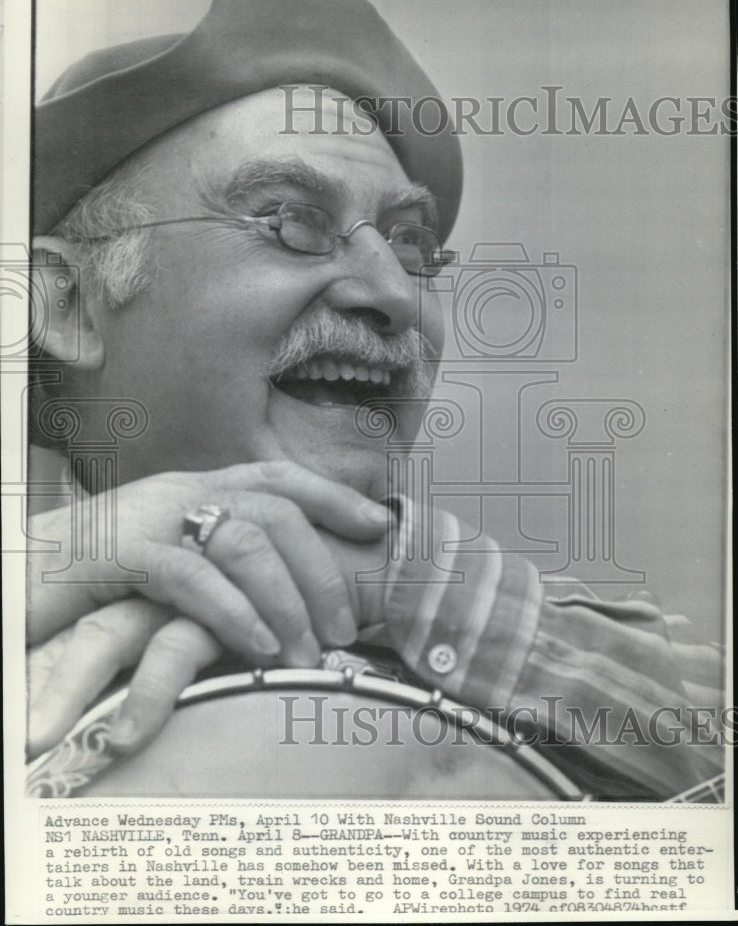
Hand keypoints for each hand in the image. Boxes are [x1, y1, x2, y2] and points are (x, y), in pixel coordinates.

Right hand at [27, 461, 391, 754]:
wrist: (19, 573)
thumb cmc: (95, 576)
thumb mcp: (169, 556)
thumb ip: (220, 560)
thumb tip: (284, 588)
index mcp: (195, 487)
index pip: (278, 477)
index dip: (333, 496)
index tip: (379, 524)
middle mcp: (180, 490)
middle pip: (277, 511)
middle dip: (321, 571)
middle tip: (345, 628)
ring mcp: (151, 516)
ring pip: (246, 542)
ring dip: (288, 601)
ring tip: (307, 652)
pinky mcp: (120, 553)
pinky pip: (194, 577)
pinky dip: (235, 613)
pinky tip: (258, 647)